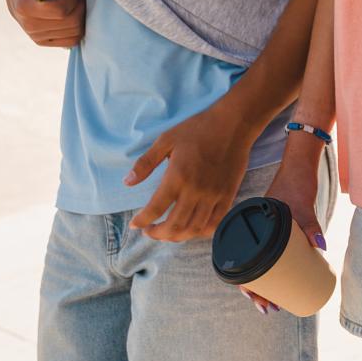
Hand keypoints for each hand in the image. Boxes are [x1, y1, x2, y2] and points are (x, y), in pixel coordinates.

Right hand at [4, 0, 83, 46]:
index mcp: (23, 6)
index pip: (58, 10)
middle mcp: (29, 25)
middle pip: (71, 21)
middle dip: (81, 4)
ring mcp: (37, 36)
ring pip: (74, 31)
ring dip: (82, 15)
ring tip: (79, 1)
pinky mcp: (45, 43)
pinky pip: (72, 41)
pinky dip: (79, 27)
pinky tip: (76, 13)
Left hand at [125, 102, 252, 241]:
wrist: (234, 123)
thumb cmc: (198, 129)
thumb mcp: (166, 139)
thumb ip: (146, 163)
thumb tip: (127, 182)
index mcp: (177, 176)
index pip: (155, 209)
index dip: (142, 221)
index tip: (135, 224)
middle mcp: (195, 191)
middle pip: (174, 226)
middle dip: (158, 234)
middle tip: (150, 231)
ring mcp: (213, 195)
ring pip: (194, 229)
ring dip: (177, 236)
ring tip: (168, 232)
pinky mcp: (228, 196)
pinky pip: (215, 223)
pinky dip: (201, 232)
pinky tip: (192, 228)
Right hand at [245, 129, 331, 313]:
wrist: (301, 164)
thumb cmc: (296, 182)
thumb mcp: (302, 206)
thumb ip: (310, 225)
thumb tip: (322, 248)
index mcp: (253, 228)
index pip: (243, 264)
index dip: (248, 287)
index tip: (257, 302)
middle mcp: (258, 233)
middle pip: (253, 270)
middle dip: (258, 293)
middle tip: (269, 310)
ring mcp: (269, 233)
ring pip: (263, 266)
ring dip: (266, 287)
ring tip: (274, 305)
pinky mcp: (282, 232)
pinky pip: (274, 258)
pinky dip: (275, 273)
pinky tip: (280, 287)